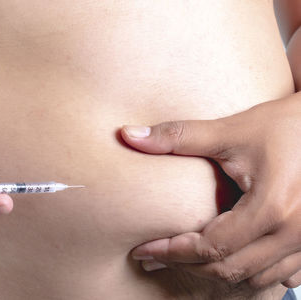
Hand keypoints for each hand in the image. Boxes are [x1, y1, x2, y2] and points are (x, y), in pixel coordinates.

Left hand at [121, 93, 300, 288]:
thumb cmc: (284, 125)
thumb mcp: (230, 130)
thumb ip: (177, 135)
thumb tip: (127, 134)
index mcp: (272, 208)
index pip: (211, 248)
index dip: (172, 252)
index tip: (142, 250)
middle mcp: (295, 233)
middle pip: (229, 270)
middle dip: (185, 266)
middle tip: (153, 258)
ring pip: (254, 278)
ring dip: (214, 272)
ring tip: (180, 259)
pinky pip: (279, 275)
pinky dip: (248, 273)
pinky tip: (226, 261)